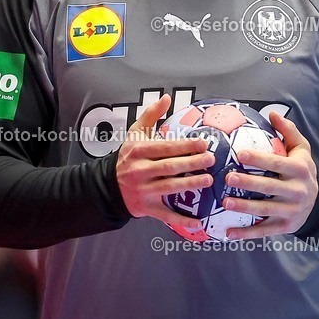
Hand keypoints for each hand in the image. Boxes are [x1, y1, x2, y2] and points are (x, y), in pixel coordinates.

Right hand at [116, 94, 214, 228]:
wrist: (107, 186)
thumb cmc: (127, 157)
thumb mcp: (135, 134)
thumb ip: (151, 115)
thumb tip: (167, 97)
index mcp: (138, 151)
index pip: (165, 147)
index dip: (185, 145)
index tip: (203, 142)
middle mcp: (139, 171)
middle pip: (169, 167)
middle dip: (192, 164)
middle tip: (211, 159)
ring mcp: (142, 191)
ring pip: (169, 188)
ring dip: (190, 185)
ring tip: (208, 180)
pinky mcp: (146, 208)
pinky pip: (165, 215)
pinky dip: (181, 220)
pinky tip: (198, 221)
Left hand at [220, 111, 318, 239]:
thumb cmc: (302, 170)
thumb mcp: (301, 149)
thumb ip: (288, 131)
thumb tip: (271, 112)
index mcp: (299, 170)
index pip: (277, 163)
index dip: (259, 159)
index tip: (240, 154)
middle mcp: (297, 191)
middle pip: (269, 187)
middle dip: (248, 183)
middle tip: (228, 178)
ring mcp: (292, 211)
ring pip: (265, 210)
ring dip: (244, 208)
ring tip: (225, 202)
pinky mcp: (285, 227)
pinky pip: (264, 231)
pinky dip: (246, 234)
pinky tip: (229, 233)